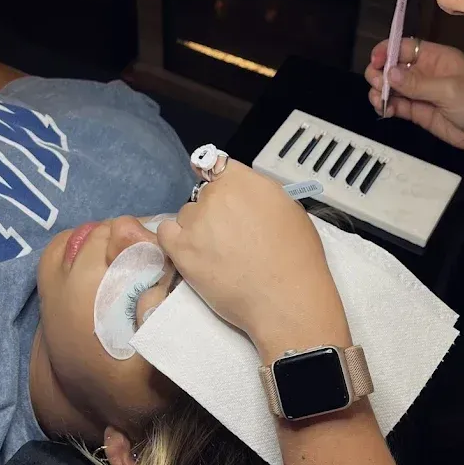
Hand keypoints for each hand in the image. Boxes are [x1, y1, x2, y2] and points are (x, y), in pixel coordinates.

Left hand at [156, 161, 350, 359]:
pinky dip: (175, 240)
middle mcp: (216, 195)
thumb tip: (244, 195)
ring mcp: (196, 222)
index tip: (222, 196)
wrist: (285, 299)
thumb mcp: (289, 210)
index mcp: (244, 181)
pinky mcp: (181, 249)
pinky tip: (191, 252)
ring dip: (197, 228)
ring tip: (217, 254)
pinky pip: (165, 232)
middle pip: (203, 194)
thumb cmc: (297, 258)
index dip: (219, 182)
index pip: (217, 165)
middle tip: (230, 236)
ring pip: (186, 215)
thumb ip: (260, 194)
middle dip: (214, 211)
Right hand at [365, 38, 463, 155]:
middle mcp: (426, 72)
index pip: (405, 47)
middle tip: (377, 85)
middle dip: (380, 73)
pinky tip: (386, 110)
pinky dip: (387, 106)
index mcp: (436, 57)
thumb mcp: (449, 90)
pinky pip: (397, 105)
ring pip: (392, 87)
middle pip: (393, 66)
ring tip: (380, 100)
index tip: (375, 61)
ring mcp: (421, 92)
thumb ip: (418, 83)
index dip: (387, 51)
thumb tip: (389, 73)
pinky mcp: (418, 111)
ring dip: (380, 91)